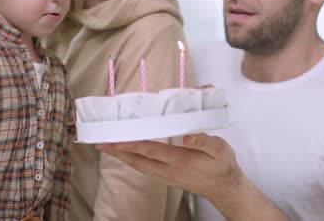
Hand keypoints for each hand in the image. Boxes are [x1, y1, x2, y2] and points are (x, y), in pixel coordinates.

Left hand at [96, 134, 245, 204]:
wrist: (225, 188)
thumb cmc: (223, 166)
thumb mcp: (221, 149)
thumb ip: (205, 140)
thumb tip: (188, 135)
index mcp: (180, 160)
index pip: (150, 150)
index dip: (132, 143)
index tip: (116, 137)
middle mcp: (169, 171)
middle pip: (137, 160)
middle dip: (117, 151)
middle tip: (99, 142)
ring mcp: (166, 176)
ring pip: (138, 166)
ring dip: (121, 156)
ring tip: (106, 147)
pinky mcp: (167, 178)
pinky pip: (144, 169)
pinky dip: (132, 160)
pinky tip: (126, 154)